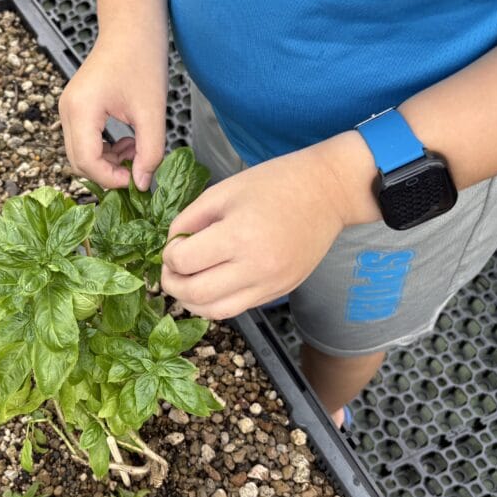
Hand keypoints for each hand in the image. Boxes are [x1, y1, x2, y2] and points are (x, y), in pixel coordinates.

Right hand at [59, 36, 166, 189]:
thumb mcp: (152, 112)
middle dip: (108, 172)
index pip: (86, 161)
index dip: (110, 178)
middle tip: (138, 166)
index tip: (136, 179)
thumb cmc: (143, 60)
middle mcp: (67, 110)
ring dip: (108, 161)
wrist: (132, 28)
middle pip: (78, 162)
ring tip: (137, 147)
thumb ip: (150, 152)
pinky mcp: (75, 108)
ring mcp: (68, 109)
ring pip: (80, 154)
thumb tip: (142, 184)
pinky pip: (84, 141)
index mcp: (81, 109)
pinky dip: (104, 149)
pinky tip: (127, 140)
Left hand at [161, 133, 378, 319]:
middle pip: (195, 294)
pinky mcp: (280, 292)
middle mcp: (256, 267)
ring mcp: (271, 284)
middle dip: (172, 284)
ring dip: (192, 302)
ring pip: (216, 312)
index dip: (168, 256)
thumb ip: (189, 220)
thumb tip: (170, 246)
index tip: (171, 247)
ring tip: (186, 283)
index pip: (185, 262)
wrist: (328, 192)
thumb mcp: (223, 191)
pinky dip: (216, 302)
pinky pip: (238, 308)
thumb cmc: (275, 184)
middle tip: (170, 270)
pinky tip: (212, 284)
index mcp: (239, 235)